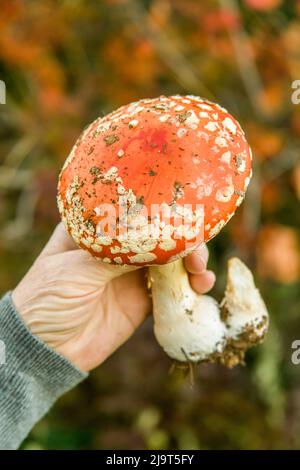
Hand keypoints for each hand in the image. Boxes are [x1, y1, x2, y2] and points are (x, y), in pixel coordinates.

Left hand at [12, 223, 214, 371]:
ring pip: (171, 260)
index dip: (160, 209)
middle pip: (159, 233)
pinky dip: (189, 287)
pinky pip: (171, 289)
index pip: (132, 210)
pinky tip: (201, 288)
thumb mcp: (74, 271)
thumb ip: (114, 255)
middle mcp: (117, 246)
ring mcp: (131, 273)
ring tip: (201, 273)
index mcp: (94, 228)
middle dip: (182, 239)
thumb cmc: (46, 300)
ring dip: (191, 262)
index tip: (184, 214)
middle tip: (196, 253)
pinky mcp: (142, 299)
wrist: (46, 350)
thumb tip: (156, 241)